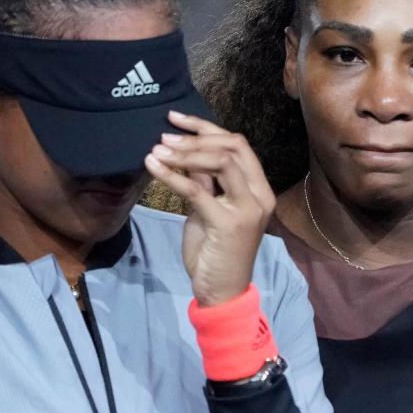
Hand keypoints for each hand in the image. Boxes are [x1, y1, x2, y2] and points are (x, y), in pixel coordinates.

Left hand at [144, 111, 275, 305]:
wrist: (222, 292)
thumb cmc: (215, 252)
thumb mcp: (209, 210)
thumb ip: (206, 183)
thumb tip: (186, 153)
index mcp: (259, 189)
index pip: (239, 144)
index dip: (206, 128)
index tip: (176, 120)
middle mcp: (259, 195)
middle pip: (233, 146)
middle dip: (196, 136)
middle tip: (165, 135)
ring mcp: (247, 209)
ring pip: (221, 161)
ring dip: (185, 152)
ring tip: (158, 149)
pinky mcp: (227, 224)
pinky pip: (197, 190)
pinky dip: (172, 174)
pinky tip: (153, 166)